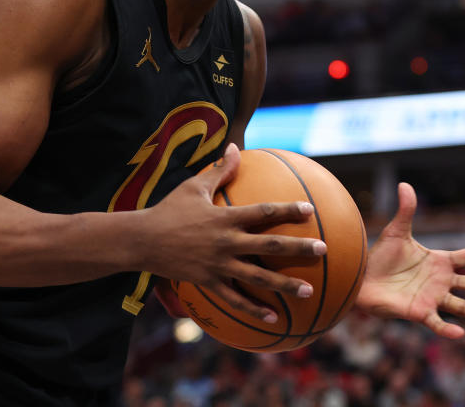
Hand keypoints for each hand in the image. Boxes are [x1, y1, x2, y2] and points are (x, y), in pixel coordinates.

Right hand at [142, 143, 325, 323]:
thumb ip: (218, 170)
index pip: (263, 212)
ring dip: (285, 285)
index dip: (288, 210)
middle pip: (269, 246)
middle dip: (298, 248)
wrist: (141, 241)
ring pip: (258, 278)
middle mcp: (226, 242)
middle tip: (323, 250)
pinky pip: (235, 300)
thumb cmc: (168, 210)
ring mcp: (218, 265)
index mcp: (225, 218)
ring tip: (309, 291)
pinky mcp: (209, 282)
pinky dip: (254, 309)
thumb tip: (234, 147)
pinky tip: (274, 318)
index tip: (310, 211)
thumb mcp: (193, 186)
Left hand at [355, 182, 464, 337]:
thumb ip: (406, 211)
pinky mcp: (419, 312)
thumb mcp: (396, 232)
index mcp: (440, 261)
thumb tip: (404, 184)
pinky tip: (460, 334)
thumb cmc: (380, 257)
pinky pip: (436, 322)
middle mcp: (441, 281)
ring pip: (462, 306)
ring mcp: (432, 298)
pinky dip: (447, 329)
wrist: (361, 278)